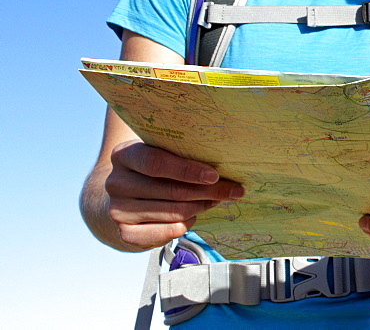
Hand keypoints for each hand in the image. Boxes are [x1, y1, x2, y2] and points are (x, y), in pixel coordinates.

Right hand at [104, 139, 243, 248]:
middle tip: (233, 191)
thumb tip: (224, 165)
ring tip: (216, 200)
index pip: (156, 163)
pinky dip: (187, 224)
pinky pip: (168, 232)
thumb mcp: (158, 155)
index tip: (215, 175)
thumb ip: (180, 155)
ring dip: (201, 206)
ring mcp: (117, 210)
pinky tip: (194, 215)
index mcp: (124, 155)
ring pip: (174, 212)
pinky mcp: (124, 233)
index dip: (187, 170)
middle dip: (208, 191)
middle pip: (171, 190)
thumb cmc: (150, 173)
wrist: (120, 200)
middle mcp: (116, 182)